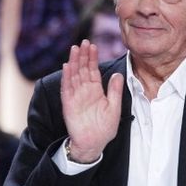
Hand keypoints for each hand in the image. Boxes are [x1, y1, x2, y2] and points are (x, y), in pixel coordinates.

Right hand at [62, 39, 123, 162]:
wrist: (93, 144)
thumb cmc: (104, 128)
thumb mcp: (114, 107)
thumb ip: (115, 91)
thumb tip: (118, 74)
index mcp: (95, 91)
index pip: (93, 70)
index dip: (92, 58)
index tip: (93, 46)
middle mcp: (85, 91)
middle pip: (82, 69)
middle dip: (83, 56)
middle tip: (84, 42)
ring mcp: (76, 96)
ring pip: (74, 75)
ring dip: (74, 62)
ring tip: (75, 49)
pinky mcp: (69, 103)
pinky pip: (67, 88)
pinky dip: (67, 77)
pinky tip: (67, 66)